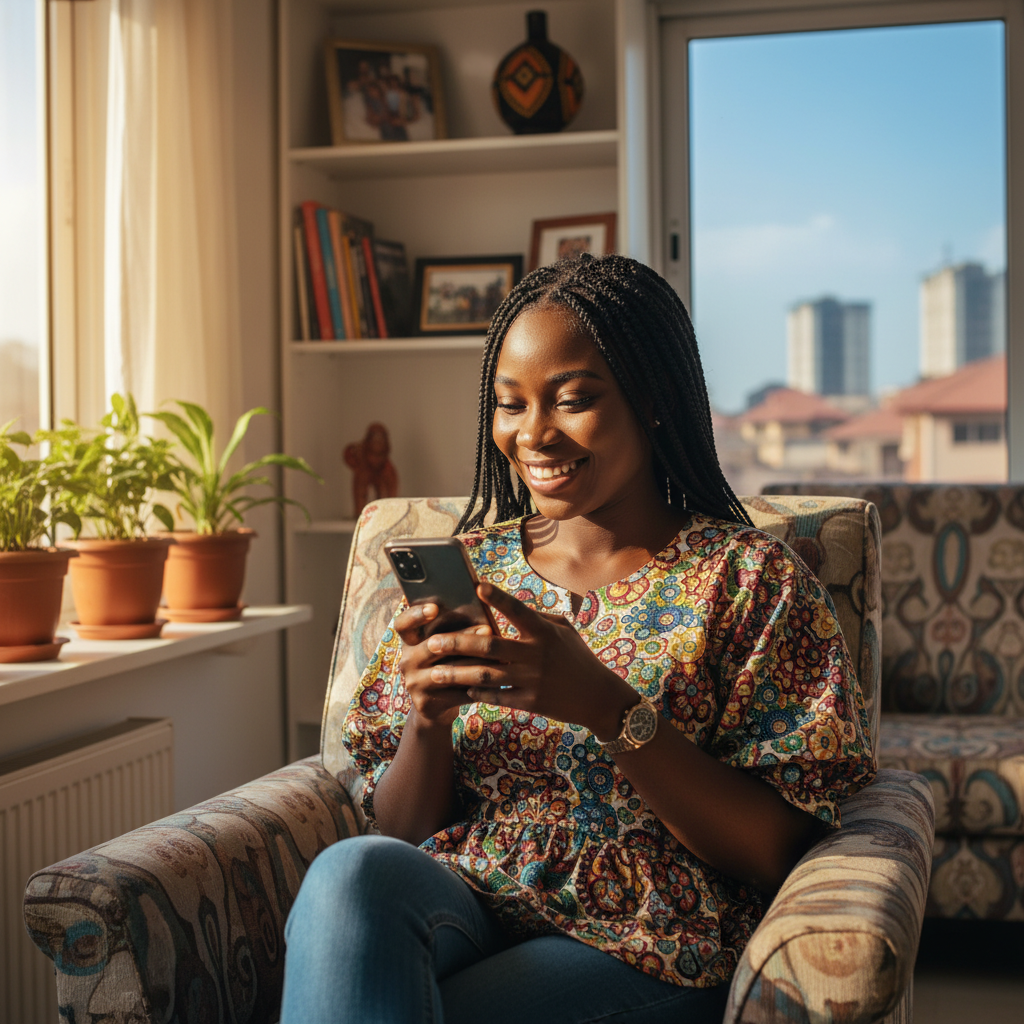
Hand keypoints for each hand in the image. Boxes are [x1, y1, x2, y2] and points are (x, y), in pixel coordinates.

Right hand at [394, 602, 489, 726]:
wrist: (436, 707)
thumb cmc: (448, 665)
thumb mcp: (444, 646)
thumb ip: (453, 630)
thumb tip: (482, 609)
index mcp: (410, 641)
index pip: (402, 624)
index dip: (415, 614)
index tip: (434, 607)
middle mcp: (407, 661)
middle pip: (433, 645)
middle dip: (463, 636)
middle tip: (487, 629)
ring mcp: (414, 683)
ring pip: (449, 670)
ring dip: (476, 662)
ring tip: (500, 656)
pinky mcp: (425, 703)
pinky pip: (456, 693)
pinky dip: (479, 686)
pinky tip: (498, 680)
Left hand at [423, 582, 636, 737]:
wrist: (598, 697)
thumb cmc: (579, 658)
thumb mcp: (564, 631)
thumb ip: (537, 618)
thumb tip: (509, 607)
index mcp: (544, 632)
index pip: (518, 610)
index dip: (499, 598)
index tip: (477, 586)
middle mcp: (537, 654)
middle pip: (489, 646)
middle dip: (457, 643)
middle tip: (432, 642)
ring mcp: (533, 680)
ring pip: (486, 676)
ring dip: (458, 674)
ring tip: (435, 673)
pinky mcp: (531, 702)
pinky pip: (497, 697)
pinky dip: (478, 694)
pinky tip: (463, 690)